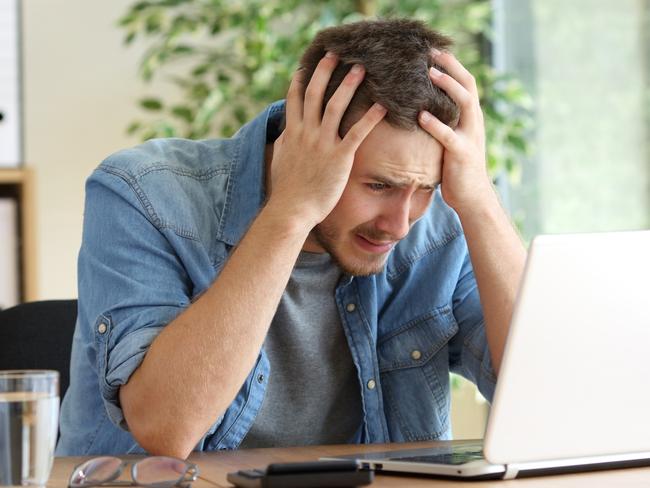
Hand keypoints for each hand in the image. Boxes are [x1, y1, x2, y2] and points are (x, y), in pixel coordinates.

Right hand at [268, 53, 386, 228]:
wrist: (292, 210)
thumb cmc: (287, 190)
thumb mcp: (281, 160)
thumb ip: (285, 142)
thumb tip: (287, 131)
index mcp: (292, 133)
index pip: (295, 99)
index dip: (300, 80)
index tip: (306, 65)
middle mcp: (306, 133)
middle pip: (316, 94)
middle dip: (325, 72)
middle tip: (336, 54)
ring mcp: (322, 144)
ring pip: (336, 106)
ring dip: (349, 85)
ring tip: (361, 69)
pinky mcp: (339, 157)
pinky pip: (357, 133)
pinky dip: (370, 117)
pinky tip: (382, 105)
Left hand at [417, 51, 493, 214]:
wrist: (472, 197)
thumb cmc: (456, 169)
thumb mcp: (451, 141)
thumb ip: (442, 124)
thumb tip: (419, 108)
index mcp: (471, 118)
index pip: (466, 82)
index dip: (452, 65)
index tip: (434, 50)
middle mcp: (474, 122)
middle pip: (468, 85)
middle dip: (451, 67)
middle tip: (431, 53)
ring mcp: (470, 137)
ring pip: (465, 103)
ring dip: (448, 86)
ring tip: (430, 74)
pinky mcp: (462, 153)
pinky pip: (448, 135)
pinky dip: (435, 124)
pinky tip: (420, 115)